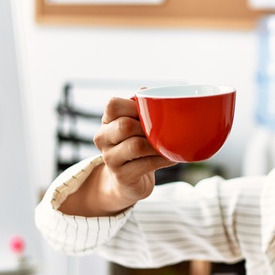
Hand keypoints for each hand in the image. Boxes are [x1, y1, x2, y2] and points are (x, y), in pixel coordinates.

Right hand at [59, 97, 175, 215]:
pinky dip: (163, 159)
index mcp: (106, 122)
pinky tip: (171, 157)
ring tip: (167, 145)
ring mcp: (110, 159)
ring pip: (136, 145)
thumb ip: (140, 108)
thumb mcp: (136, 126)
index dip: (134, 106)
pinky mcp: (122, 176)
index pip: (113, 105)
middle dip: (147, 128)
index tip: (148, 114)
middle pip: (125, 125)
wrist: (127, 182)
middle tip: (160, 132)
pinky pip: (146, 164)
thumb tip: (145, 91)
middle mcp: (103, 138)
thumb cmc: (136, 147)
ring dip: (157, 145)